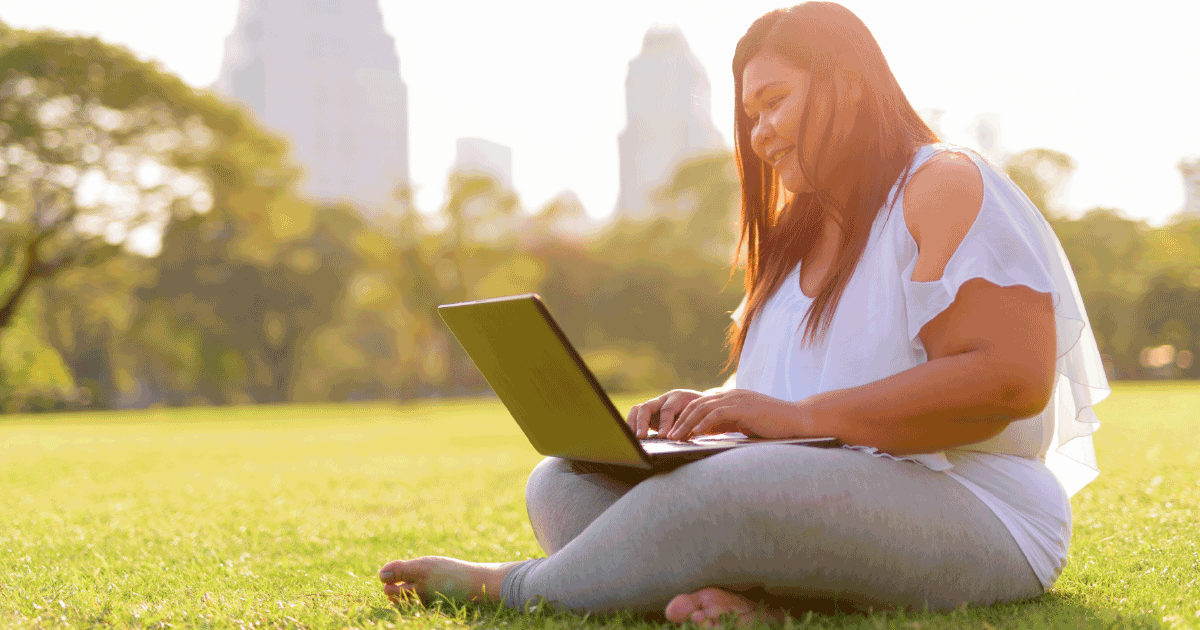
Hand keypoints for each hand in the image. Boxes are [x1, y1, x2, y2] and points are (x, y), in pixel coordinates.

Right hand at [627, 389, 704, 438]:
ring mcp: (655, 405)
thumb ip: (690, 426)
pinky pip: (636, 416)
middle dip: (642, 422)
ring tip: (632, 437)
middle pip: (647, 406)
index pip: (667, 409)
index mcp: (677, 397)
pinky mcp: (650, 414)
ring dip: (633, 423)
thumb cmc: (701, 413)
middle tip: (641, 436)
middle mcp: (663, 399)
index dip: (665, 423)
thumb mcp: (699, 417)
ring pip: (638, 409)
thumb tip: (680, 438)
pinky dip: (632, 425)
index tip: (663, 436)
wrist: (701, 405)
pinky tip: (632, 437)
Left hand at [665, 389, 810, 440]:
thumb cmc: (773, 426)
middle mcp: (730, 395)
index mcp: (730, 399)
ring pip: (703, 408)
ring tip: (676, 438)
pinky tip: (695, 434)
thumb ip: (726, 425)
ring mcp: (737, 399)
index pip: (700, 405)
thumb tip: (706, 434)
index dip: (685, 419)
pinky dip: (703, 424)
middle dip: (680, 421)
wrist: (798, 420)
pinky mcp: (743, 407)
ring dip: (687, 424)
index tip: (674, 433)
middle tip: (667, 436)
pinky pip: (717, 413)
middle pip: (696, 405)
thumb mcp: (744, 424)